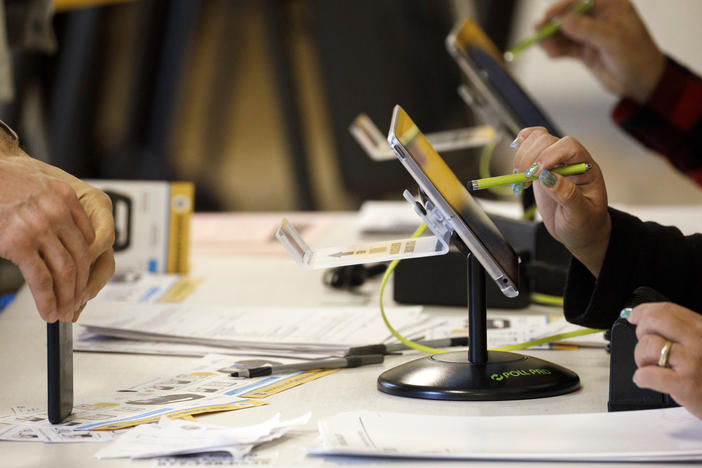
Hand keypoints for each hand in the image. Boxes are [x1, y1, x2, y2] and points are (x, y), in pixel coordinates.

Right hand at [0, 154, 114, 321]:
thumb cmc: (0, 182)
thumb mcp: (38, 185)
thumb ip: (57, 208)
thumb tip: (63, 241)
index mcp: (66, 197)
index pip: (91, 239)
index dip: (90, 266)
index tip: (85, 280)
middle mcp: (58, 212)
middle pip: (83, 258)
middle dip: (82, 287)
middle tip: (76, 304)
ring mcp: (40, 228)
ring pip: (67, 272)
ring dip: (67, 298)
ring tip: (64, 312)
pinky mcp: (19, 243)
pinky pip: (42, 279)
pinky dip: (47, 300)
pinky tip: (48, 311)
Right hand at [512, 127, 609, 275]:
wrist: (578, 232)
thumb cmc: (585, 224)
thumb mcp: (581, 215)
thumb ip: (568, 195)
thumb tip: (548, 177)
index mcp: (586, 168)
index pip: (568, 146)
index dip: (549, 156)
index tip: (537, 175)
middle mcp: (570, 160)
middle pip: (548, 139)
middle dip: (531, 158)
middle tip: (524, 180)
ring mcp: (555, 162)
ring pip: (536, 138)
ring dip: (522, 156)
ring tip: (519, 179)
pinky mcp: (540, 167)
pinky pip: (528, 146)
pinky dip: (519, 150)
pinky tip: (517, 165)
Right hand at [538, 0, 665, 103]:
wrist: (642, 83)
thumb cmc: (638, 57)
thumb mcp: (615, 41)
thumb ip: (590, 30)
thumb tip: (565, 21)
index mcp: (612, 7)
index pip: (583, 0)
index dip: (564, 6)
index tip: (549, 14)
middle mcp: (599, 18)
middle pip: (570, 16)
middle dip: (553, 23)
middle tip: (538, 30)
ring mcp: (591, 35)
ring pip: (565, 33)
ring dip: (552, 39)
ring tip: (542, 46)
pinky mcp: (585, 51)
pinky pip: (566, 48)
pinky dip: (557, 50)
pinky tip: (551, 54)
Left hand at [628, 302, 701, 418]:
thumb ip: (681, 330)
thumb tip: (645, 317)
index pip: (667, 309)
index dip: (644, 311)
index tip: (634, 316)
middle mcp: (699, 340)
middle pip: (653, 321)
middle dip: (641, 331)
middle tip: (646, 345)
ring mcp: (692, 361)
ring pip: (647, 345)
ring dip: (641, 357)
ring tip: (652, 367)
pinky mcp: (685, 384)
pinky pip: (647, 374)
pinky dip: (641, 377)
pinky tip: (646, 380)